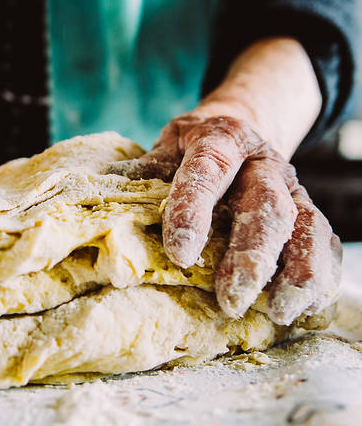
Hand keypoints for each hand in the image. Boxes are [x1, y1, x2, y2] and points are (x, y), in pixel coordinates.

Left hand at [108, 113, 340, 323]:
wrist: (241, 126)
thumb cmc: (193, 145)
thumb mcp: (168, 143)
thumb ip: (150, 168)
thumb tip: (114, 194)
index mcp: (220, 138)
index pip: (208, 170)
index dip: (194, 210)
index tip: (180, 254)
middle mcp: (261, 161)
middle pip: (266, 205)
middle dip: (250, 255)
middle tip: (231, 299)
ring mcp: (290, 185)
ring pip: (305, 225)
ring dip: (296, 272)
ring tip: (277, 311)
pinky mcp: (306, 207)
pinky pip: (323, 239)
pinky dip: (321, 274)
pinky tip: (306, 305)